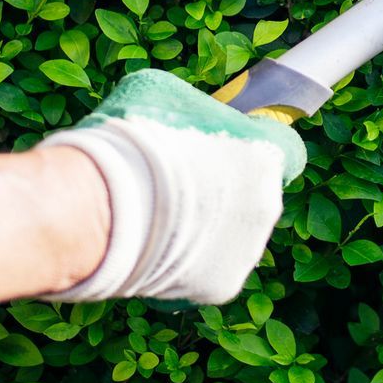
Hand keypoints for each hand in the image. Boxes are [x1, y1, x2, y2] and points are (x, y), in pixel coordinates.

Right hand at [38, 71, 305, 304]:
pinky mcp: (223, 287)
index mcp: (267, 156)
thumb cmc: (135, 142)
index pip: (279, 149)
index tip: (225, 147)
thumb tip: (186, 118)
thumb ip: (189, 109)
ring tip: (158, 222)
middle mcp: (269, 205)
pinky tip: (154, 252)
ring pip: (232, 238)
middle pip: (253, 196)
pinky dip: (185, 267)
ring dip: (205, 231)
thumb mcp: (161, 95)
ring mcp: (248, 251)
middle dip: (223, 192)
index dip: (250, 148)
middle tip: (178, 187)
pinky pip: (206, 273)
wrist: (104, 208)